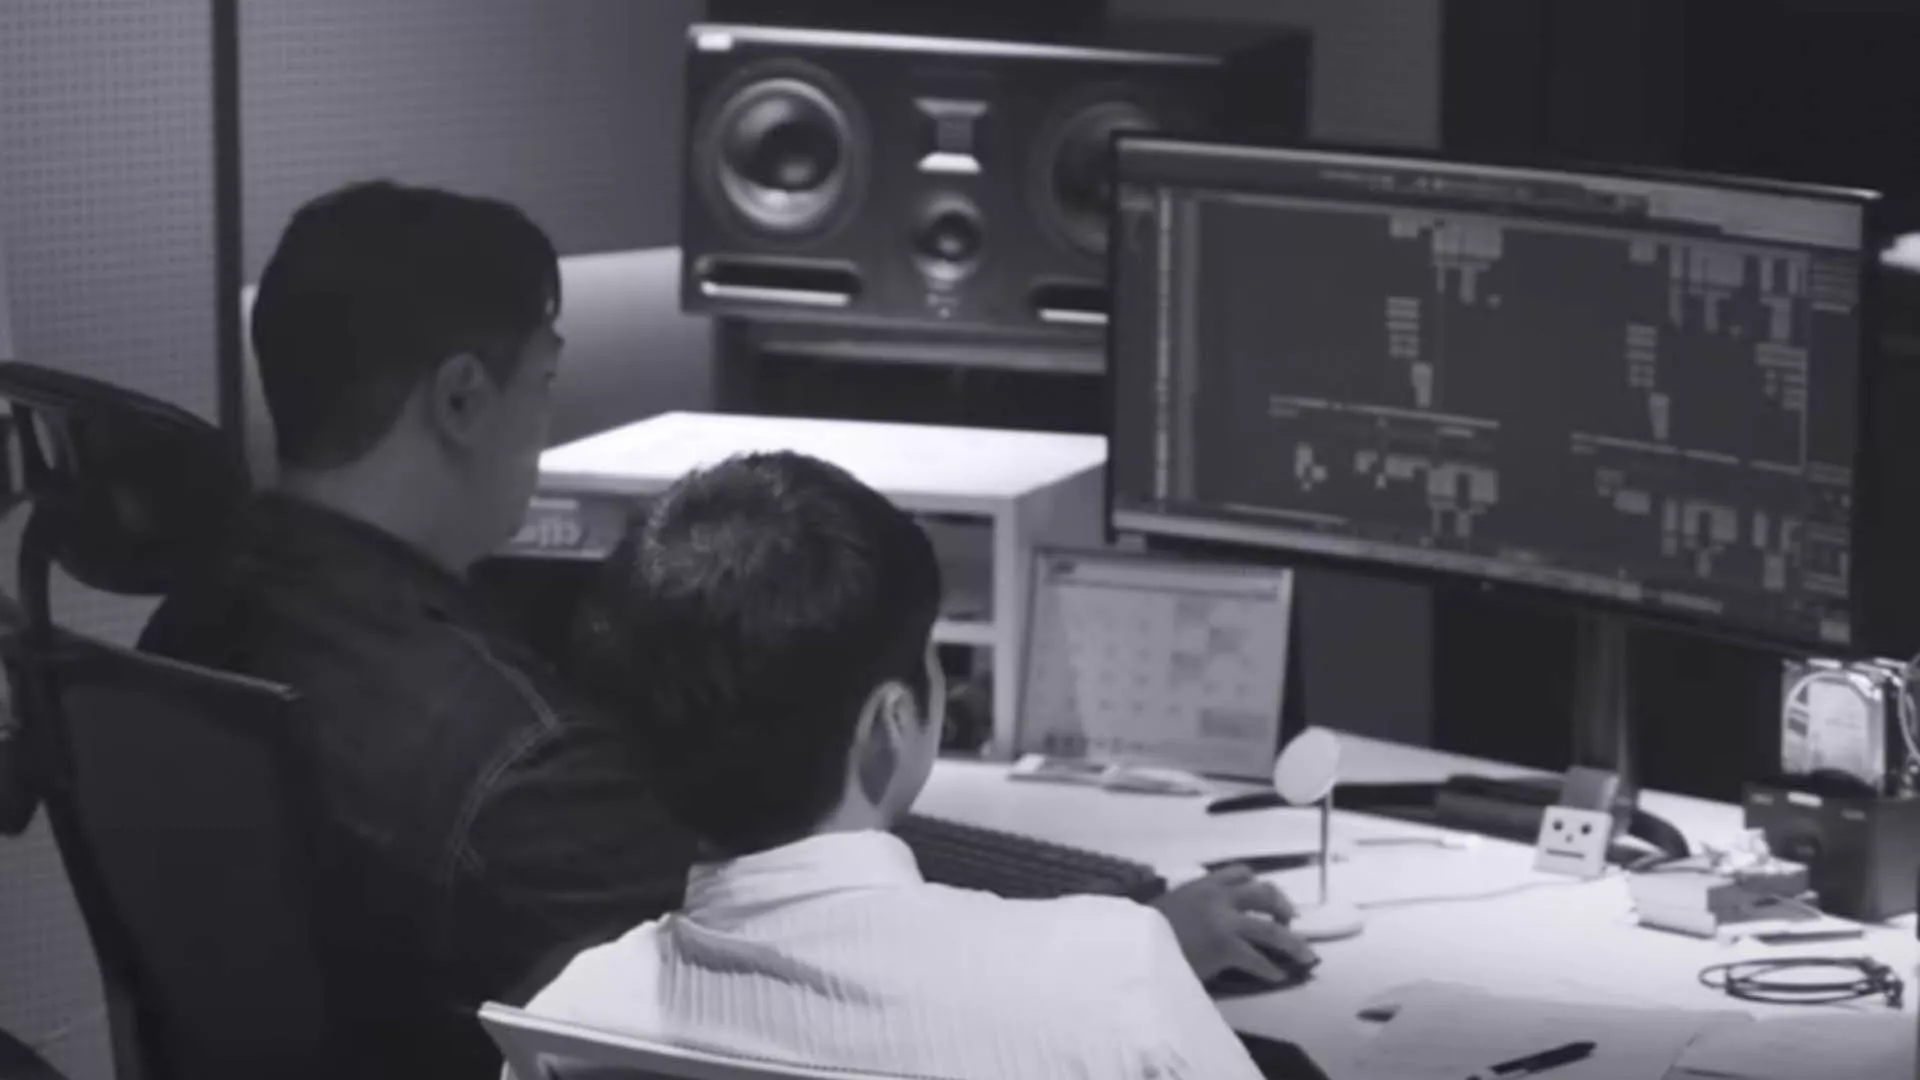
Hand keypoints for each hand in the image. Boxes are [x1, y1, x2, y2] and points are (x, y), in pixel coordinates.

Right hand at [1150, 864, 1317, 982]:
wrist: (1133, 944)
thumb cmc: (1144, 929)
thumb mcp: (1168, 906)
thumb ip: (1190, 906)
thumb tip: (1201, 919)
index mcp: (1203, 885)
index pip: (1240, 873)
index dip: (1258, 885)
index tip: (1265, 899)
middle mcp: (1218, 897)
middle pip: (1264, 893)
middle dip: (1282, 906)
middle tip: (1289, 920)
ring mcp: (1224, 921)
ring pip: (1271, 927)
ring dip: (1292, 941)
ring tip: (1305, 954)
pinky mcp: (1225, 947)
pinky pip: (1258, 958)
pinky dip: (1271, 968)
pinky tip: (1278, 976)